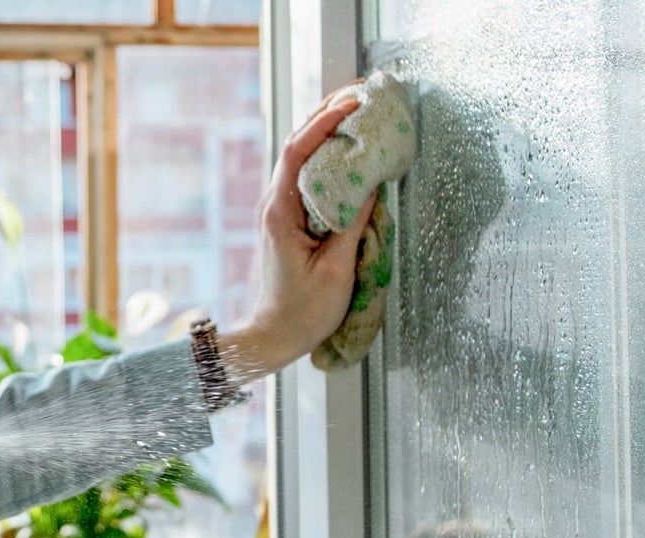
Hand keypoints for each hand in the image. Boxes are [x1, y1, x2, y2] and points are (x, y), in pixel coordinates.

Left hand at [221, 81, 376, 378]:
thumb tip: (372, 183)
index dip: (323, 122)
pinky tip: (347, 152)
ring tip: (355, 112)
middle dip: (325, 115)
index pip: (297, 151)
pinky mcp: (287, 221)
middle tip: (359, 94)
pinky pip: (305, 179)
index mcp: (280, 212)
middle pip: (296, 145)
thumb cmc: (304, 311)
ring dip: (325, 133)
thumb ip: (353, 222)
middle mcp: (273, 205)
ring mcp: (278, 212)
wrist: (273, 338)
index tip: (352, 104)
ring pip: (300, 160)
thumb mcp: (338, 268)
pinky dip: (325, 158)